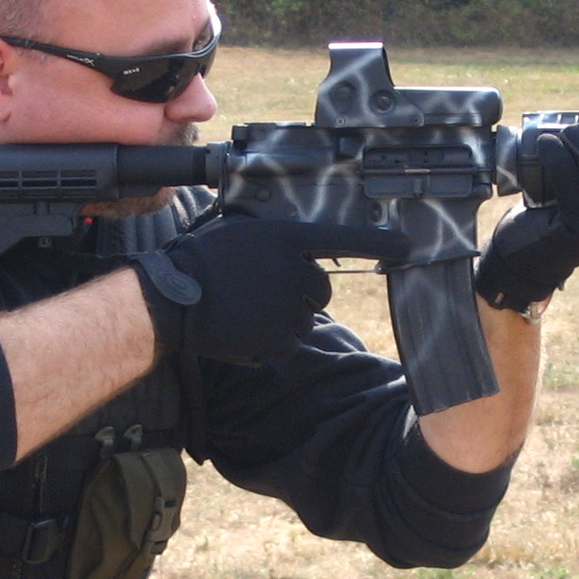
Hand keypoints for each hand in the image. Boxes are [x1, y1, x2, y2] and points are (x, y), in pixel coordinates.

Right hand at [135, 216, 407, 362]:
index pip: (343, 238)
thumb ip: (277, 242)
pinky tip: (241, 330)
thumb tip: (296, 254)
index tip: (408, 246)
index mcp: (285, 238)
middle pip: (321, 290)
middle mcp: (293, 271)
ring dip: (281, 319)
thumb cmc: (200, 261)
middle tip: (262, 292)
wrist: (170, 298)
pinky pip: (287, 344)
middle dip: (300, 294)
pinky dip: (268, 343)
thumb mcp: (241, 233)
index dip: (378, 243)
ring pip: (304, 320)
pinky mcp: (278, 338)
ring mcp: (287, 307)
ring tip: (244, 310)